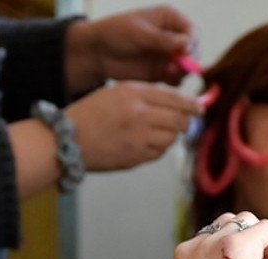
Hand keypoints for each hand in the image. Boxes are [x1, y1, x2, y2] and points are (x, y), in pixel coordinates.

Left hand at [66, 6, 194, 92]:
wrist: (99, 52)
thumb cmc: (117, 33)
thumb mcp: (140, 33)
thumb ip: (163, 40)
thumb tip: (187, 43)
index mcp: (169, 19)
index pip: (191, 31)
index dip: (192, 42)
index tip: (185, 50)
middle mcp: (172, 37)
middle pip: (193, 50)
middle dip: (189, 59)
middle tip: (178, 66)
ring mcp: (168, 56)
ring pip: (186, 66)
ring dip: (182, 71)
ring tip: (169, 73)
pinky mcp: (162, 72)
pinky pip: (176, 79)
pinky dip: (174, 81)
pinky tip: (166, 79)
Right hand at [66, 82, 200, 170]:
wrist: (68, 140)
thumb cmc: (91, 115)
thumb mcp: (116, 93)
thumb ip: (145, 95)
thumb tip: (175, 103)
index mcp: (134, 93)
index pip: (174, 98)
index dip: (191, 104)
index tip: (200, 108)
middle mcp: (139, 114)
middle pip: (179, 120)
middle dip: (184, 122)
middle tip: (182, 123)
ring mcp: (139, 138)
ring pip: (171, 138)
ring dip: (169, 136)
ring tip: (156, 133)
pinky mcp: (136, 157)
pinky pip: (159, 152)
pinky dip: (158, 148)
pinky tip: (145, 144)